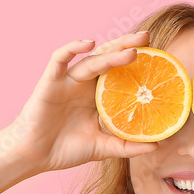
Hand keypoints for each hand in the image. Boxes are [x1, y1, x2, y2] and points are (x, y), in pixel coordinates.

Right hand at [6, 32, 158, 174]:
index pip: (121, 74)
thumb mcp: (103, 148)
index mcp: (98, 96)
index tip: (160, 58)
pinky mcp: (50, 81)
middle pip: (109, 59)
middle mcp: (85, 84)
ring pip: (92, 60)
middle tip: (148, 38)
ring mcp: (68, 81)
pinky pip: (60, 58)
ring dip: (111, 53)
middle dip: (127, 46)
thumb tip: (158, 146)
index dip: (138, 64)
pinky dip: (72, 48)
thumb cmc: (65, 150)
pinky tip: (88, 43)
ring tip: (131, 50)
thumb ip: (128, 146)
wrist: (34, 156)